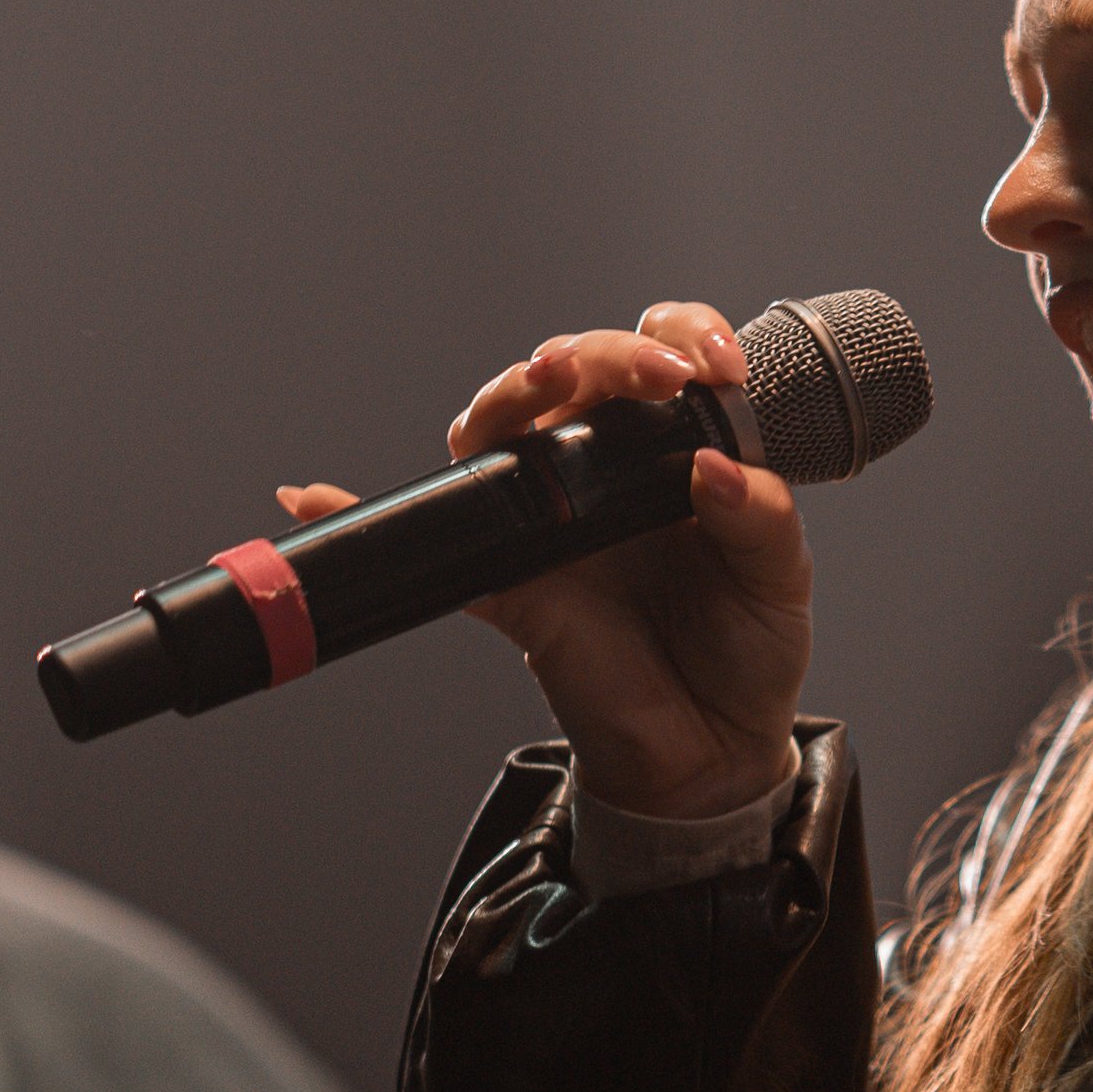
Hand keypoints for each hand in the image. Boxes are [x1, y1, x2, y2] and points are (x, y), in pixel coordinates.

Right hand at [276, 301, 808, 818]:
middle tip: (654, 375)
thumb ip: (762, 522)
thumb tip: (718, 468)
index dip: (683, 338)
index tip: (715, 368)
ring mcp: (549, 519)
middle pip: (576, 372)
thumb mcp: (780, 584)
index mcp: (675, 451)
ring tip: (544, 379)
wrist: (715, 753)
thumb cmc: (746, 652)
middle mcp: (605, 467)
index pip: (662, 354)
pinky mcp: (510, 582)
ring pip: (502, 429)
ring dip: (513, 393)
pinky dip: (365, 513)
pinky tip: (312, 493)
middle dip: (605, 353)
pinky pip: (435, 542)